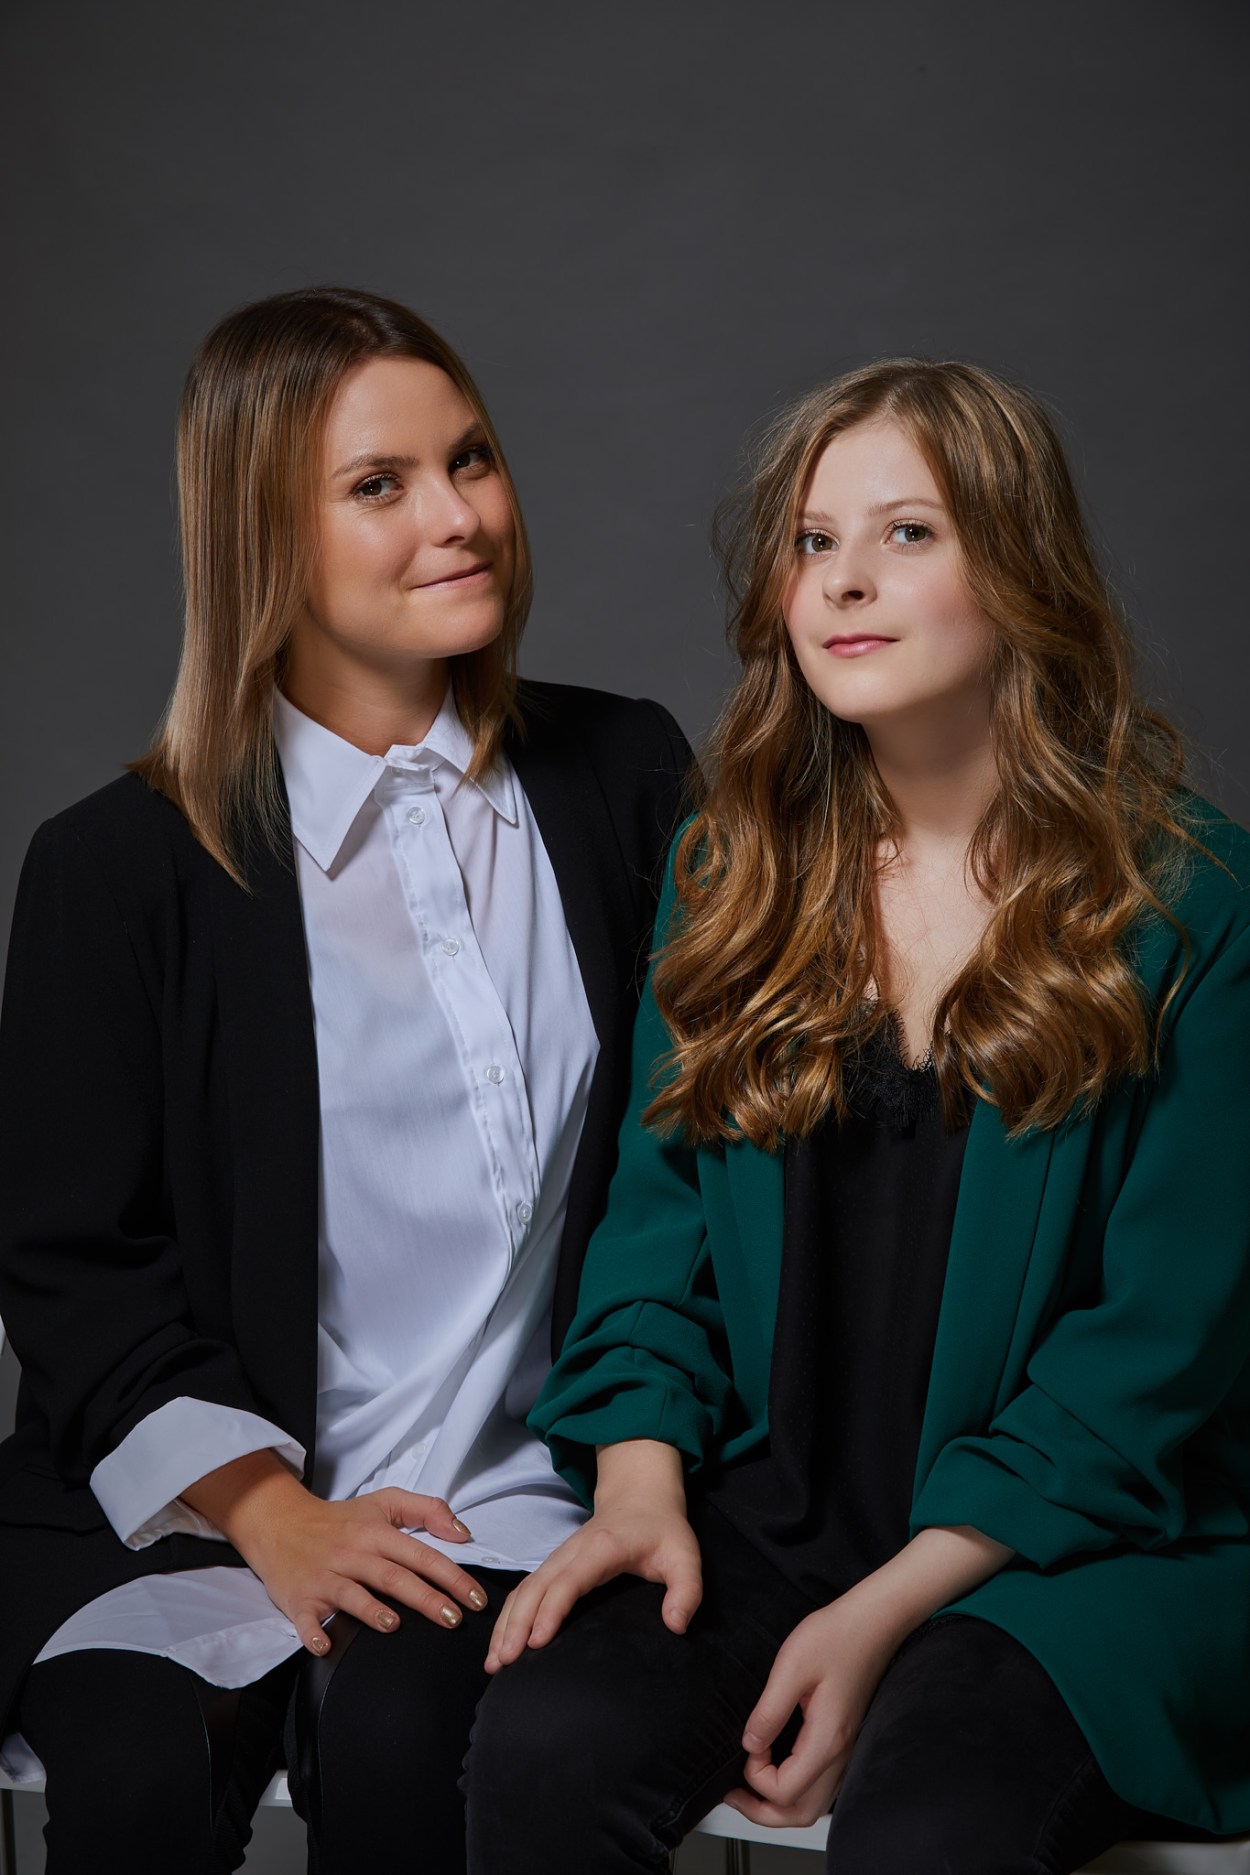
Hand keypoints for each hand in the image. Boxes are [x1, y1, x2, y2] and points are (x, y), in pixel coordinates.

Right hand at [181, 1451, 485, 1653]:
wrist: (280, 1523)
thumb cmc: (341, 1519)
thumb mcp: (384, 1502)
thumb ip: (427, 1510)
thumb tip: (463, 1533)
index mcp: (376, 1533)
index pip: (421, 1555)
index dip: (451, 1577)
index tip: (477, 1599)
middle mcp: (352, 1555)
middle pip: (393, 1577)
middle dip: (425, 1599)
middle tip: (454, 1620)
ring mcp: (324, 1578)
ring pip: (351, 1595)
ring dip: (371, 1611)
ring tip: (395, 1625)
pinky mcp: (299, 1599)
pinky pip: (305, 1619)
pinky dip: (314, 1634)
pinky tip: (326, 1646)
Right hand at [483, 1438, 700, 1671]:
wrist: (640, 1496)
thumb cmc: (662, 1530)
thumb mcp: (685, 1556)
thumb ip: (687, 1589)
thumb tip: (676, 1625)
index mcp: (601, 1549)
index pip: (569, 1581)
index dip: (551, 1611)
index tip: (537, 1643)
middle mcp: (571, 1552)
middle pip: (535, 1587)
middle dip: (516, 1625)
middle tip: (504, 1664)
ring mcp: (559, 1558)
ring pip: (523, 1590)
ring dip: (506, 1624)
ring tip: (494, 1662)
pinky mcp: (554, 1567)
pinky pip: (525, 1591)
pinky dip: (509, 1616)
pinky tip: (502, 1643)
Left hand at [724, 1598, 896, 1829]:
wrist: (872, 1622)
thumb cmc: (837, 1636)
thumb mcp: (792, 1667)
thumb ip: (768, 1711)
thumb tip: (750, 1745)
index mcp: (826, 1739)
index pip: (785, 1791)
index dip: (756, 1777)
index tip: (748, 1747)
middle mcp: (840, 1754)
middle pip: (800, 1812)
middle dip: (762, 1812)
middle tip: (734, 1794)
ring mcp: (845, 1750)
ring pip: (811, 1804)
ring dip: (778, 1805)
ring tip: (750, 1787)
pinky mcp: (844, 1739)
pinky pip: (819, 1784)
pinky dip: (794, 1789)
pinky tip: (777, 1768)